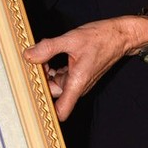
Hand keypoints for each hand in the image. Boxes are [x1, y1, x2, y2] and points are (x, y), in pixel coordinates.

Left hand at [23, 16, 147, 120]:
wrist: (119, 36)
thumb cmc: (101, 38)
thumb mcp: (71, 40)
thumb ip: (49, 48)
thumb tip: (29, 55)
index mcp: (77, 83)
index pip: (60, 111)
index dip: (46, 109)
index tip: (32, 96)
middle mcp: (77, 86)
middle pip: (52, 93)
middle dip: (40, 81)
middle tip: (31, 64)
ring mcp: (77, 80)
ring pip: (54, 83)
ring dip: (45, 73)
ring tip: (38, 57)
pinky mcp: (77, 74)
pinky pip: (59, 76)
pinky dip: (51, 68)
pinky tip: (47, 56)